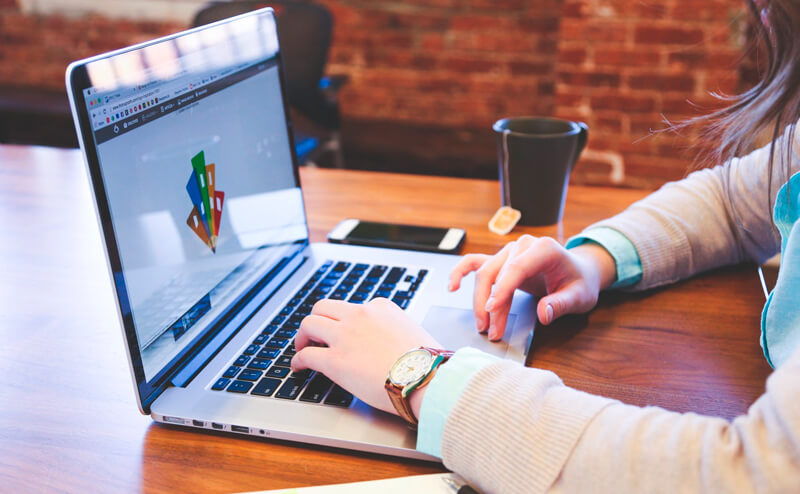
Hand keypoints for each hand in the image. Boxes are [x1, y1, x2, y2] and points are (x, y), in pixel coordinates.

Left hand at [291, 298, 440, 415]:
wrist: (427, 377)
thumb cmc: (427, 361)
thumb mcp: (413, 332)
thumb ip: (396, 331)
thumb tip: (393, 345)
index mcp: (380, 307)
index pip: (354, 308)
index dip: (344, 321)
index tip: (342, 332)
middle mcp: (360, 315)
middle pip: (323, 307)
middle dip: (316, 321)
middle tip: (313, 335)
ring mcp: (345, 336)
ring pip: (309, 324)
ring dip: (302, 336)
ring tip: (301, 348)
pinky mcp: (335, 360)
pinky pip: (307, 355)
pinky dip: (298, 360)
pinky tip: (298, 367)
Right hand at [449, 235, 616, 339]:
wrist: (579, 272)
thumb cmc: (579, 282)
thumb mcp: (579, 296)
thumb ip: (562, 304)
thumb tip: (544, 313)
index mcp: (544, 248)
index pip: (517, 268)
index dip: (502, 289)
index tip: (492, 310)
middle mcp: (523, 246)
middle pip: (496, 273)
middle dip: (490, 304)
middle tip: (492, 331)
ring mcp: (509, 252)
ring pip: (484, 274)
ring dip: (479, 300)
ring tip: (483, 326)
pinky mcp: (501, 260)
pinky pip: (475, 263)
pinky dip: (461, 272)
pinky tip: (452, 286)